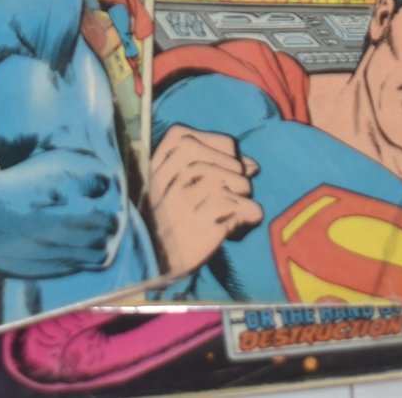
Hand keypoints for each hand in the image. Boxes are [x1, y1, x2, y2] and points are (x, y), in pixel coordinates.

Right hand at [148, 125, 260, 278]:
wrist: (149, 260)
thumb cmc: (165, 217)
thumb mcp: (174, 180)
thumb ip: (213, 165)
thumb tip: (252, 165)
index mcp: (166, 155)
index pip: (222, 143)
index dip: (228, 158)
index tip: (220, 174)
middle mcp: (176, 172)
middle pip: (234, 164)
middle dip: (238, 182)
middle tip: (224, 201)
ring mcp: (188, 198)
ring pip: (242, 184)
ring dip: (243, 202)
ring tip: (226, 215)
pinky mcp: (203, 224)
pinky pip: (246, 209)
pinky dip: (248, 218)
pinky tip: (234, 229)